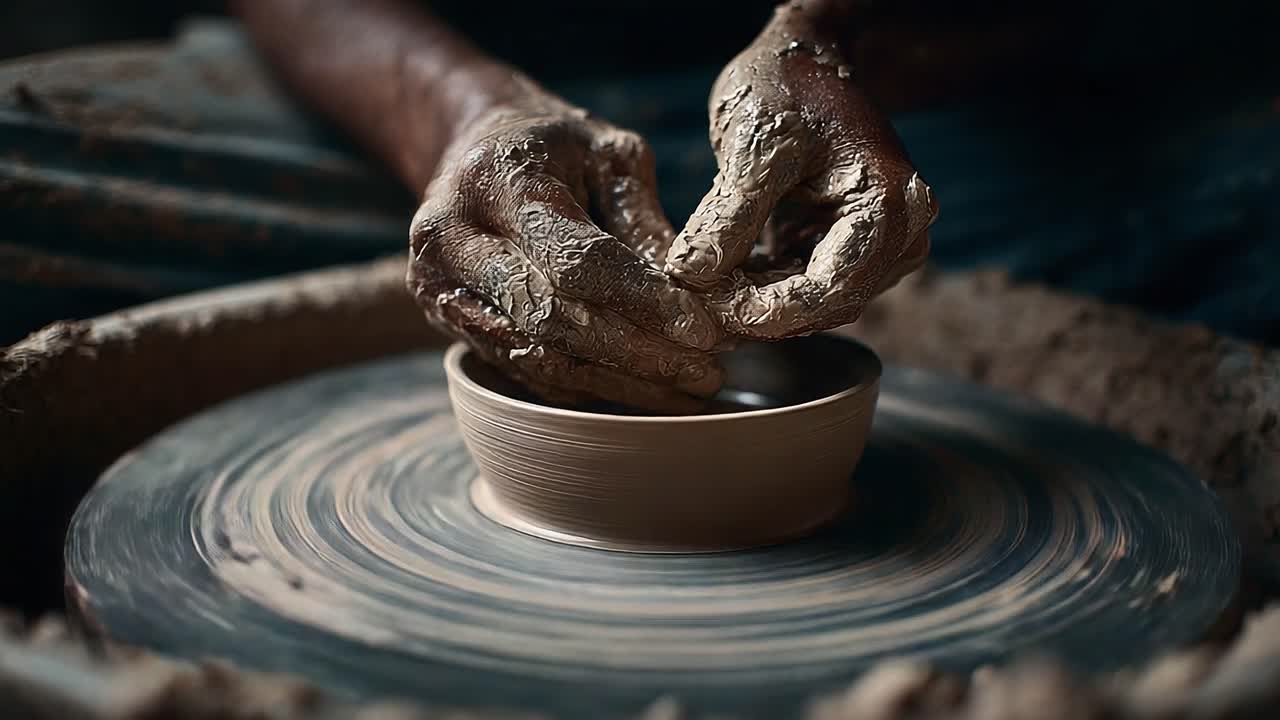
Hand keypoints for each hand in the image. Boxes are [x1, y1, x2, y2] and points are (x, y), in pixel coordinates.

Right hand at [408, 89, 723, 411]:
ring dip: (619, 383)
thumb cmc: (554, 146)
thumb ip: (645, 222)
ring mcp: (438, 287)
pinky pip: (524, 370)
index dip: (643, 301)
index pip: (576, 261)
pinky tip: (642, 387)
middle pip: (551, 320)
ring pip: (537, 358)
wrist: (470, 147)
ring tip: (686, 390)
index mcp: (495, 180)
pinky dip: (589, 385)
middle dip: (637, 354)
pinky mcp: (446, 322)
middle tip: (706, 373)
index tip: (703, 329)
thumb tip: (703, 295)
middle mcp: (450, 237)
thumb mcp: (609, 154)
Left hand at [665, 3, 938, 339]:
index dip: (767, 310)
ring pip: (819, 303)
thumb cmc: (788, 87)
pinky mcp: (856, 245)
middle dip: (763, 311)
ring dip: (765, 303)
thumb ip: (727, 213)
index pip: (829, 289)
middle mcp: (902, 234)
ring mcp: (885, 244)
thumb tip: (690, 275)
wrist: (810, 58)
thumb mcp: (755, 144)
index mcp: (889, 206)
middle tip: (700, 303)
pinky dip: (770, 286)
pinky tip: (730, 273)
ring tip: (708, 286)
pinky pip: (812, 284)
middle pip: (828, 304)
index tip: (710, 308)